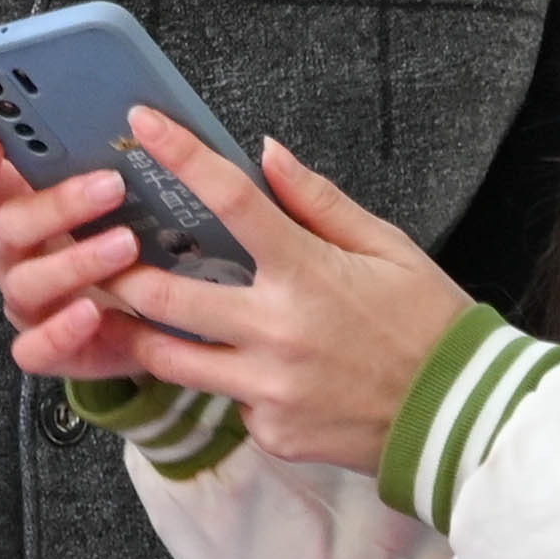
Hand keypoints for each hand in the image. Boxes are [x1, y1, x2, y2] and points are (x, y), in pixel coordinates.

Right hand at [0, 129, 175, 383]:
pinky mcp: (45, 348)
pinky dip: (60, 331)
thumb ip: (116, 159)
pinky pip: (33, 348)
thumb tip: (142, 114)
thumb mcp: (130, 193)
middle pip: (8, 225)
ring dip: (76, 262)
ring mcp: (26, 302)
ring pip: (26, 282)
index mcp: (19, 204)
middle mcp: (13, 252)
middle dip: (59, 204)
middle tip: (112, 185)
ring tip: (126, 246)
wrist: (161, 313)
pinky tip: (93, 313)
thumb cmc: (139, 236)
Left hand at [10, 115, 464, 476]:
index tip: (141, 123)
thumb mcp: (389, 248)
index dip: (180, 155)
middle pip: (165, 297)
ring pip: (173, 362)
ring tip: (128, 316)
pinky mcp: (273, 435)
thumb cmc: (430, 324)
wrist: (464, 420)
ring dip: (144, 336)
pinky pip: (229, 404)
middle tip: (94, 256)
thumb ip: (319, 202)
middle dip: (117, 275)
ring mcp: (269, 392)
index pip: (229, 199)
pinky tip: (252, 375)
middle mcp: (276, 333)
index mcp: (307, 274)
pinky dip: (231, 385)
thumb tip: (264, 152)